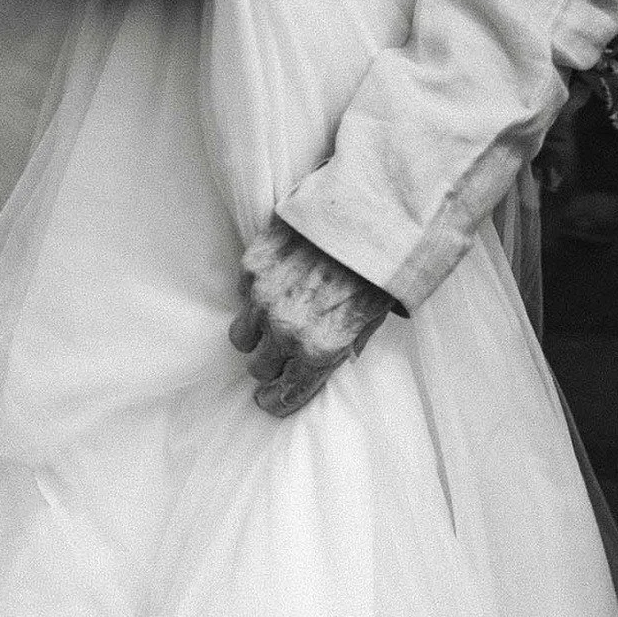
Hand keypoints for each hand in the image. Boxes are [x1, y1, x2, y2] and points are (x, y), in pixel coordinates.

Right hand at [229, 219, 394, 416]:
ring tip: (276, 317)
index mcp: (319, 351)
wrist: (368, 216)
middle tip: (283, 350)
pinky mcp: (253, 268)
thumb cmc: (376, 271)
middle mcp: (286, 331)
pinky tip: (281, 281)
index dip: (276, 400)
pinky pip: (243, 296)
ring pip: (241, 337)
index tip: (271, 398)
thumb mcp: (369, 322)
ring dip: (257, 333)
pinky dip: (256, 295)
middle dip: (271, 362)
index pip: (282, 395)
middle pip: (258, 367)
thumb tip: (318, 365)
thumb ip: (339, 350)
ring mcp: (264, 299)